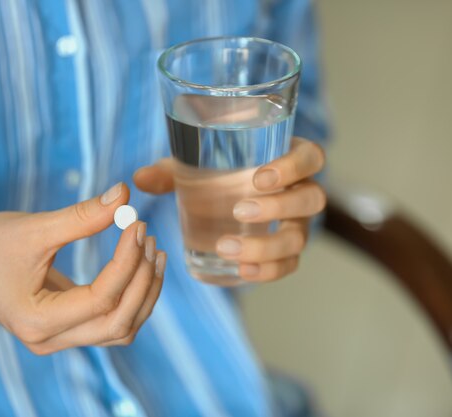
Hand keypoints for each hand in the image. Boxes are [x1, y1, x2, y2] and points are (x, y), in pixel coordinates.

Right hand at [0, 183, 165, 353]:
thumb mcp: (33, 228)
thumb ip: (81, 216)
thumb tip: (124, 195)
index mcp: (37, 321)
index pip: (101, 299)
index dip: (127, 261)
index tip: (137, 224)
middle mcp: (51, 340)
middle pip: (119, 323)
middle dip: (142, 281)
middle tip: (148, 238)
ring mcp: (61, 338)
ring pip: (122, 328)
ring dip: (144, 292)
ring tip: (154, 251)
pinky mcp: (69, 328)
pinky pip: (113, 321)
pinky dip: (133, 297)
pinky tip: (143, 266)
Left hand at [133, 137, 325, 282]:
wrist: (231, 198)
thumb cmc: (219, 173)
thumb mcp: (196, 165)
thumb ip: (171, 171)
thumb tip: (139, 179)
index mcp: (289, 159)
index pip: (311, 157)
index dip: (294, 167)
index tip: (259, 178)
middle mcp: (301, 191)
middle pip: (312, 199)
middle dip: (279, 208)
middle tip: (239, 211)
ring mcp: (298, 224)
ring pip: (299, 238)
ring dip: (267, 246)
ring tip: (227, 248)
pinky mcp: (287, 251)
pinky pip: (289, 265)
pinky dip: (269, 271)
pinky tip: (243, 272)